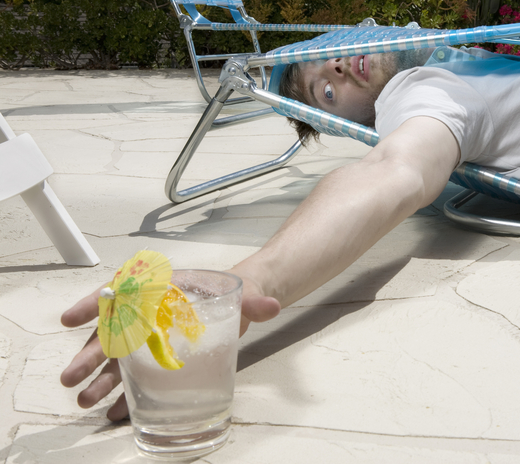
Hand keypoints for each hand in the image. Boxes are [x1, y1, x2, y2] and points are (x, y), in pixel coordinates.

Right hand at [60, 273, 280, 420]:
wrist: (243, 303)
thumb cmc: (234, 290)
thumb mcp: (244, 292)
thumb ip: (255, 300)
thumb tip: (271, 307)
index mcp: (164, 288)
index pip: (123, 290)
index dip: (94, 303)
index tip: (71, 318)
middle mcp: (151, 310)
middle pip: (115, 329)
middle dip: (91, 353)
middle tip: (72, 376)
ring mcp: (154, 334)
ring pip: (120, 355)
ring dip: (101, 378)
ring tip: (85, 399)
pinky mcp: (162, 355)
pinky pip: (138, 374)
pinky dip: (127, 392)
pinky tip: (117, 410)